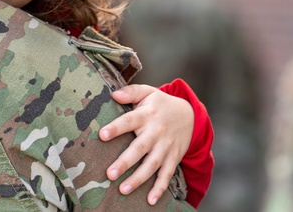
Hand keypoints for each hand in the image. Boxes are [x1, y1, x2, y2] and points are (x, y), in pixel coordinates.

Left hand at [99, 84, 193, 203]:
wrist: (190, 115)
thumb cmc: (160, 104)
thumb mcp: (148, 92)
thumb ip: (131, 92)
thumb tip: (114, 94)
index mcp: (146, 114)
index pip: (129, 121)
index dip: (116, 128)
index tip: (102, 135)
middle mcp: (156, 132)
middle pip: (140, 148)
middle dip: (125, 162)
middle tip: (109, 174)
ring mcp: (166, 147)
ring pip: (152, 165)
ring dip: (138, 178)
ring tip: (122, 190)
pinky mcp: (173, 158)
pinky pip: (167, 175)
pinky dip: (160, 188)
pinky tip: (151, 200)